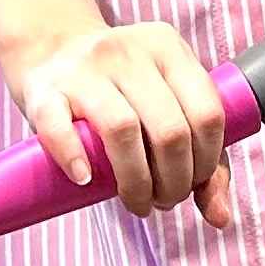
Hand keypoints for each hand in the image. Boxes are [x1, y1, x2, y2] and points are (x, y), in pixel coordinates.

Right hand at [2, 20, 234, 227]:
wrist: (51, 51)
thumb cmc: (121, 91)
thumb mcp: (166, 105)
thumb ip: (203, 158)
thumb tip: (220, 217)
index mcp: (167, 48)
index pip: (207, 112)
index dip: (206, 162)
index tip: (193, 184)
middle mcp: (128, 51)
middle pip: (169, 129)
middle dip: (174, 182)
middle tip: (163, 199)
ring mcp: (84, 68)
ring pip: (122, 130)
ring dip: (136, 183)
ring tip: (137, 202)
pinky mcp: (43, 89)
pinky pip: (59, 128)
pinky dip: (74, 159)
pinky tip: (86, 180)